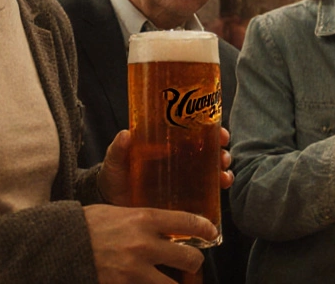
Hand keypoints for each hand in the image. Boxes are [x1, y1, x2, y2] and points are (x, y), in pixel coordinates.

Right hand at [83, 204, 215, 282]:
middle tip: (191, 263)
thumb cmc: (87, 226)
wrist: (58, 246)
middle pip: (189, 259)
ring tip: (175, 280)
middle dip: (194, 263)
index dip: (205, 229)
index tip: (211, 233)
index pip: (187, 222)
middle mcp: (144, 245)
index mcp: (144, 219)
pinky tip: (153, 283)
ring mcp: (134, 271)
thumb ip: (143, 220)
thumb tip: (165, 227)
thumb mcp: (118, 212)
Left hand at [99, 130, 233, 203]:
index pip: (196, 132)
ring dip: (223, 172)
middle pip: (210, 151)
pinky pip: (206, 195)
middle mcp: (181, 160)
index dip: (213, 130)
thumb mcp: (116, 159)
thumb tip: (126, 134)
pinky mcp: (184, 200)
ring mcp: (184, 180)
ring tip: (224, 177)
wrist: (110, 202)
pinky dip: (217, 193)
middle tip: (223, 158)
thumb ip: (119, 148)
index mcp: (168, 144)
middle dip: (222, 153)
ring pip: (212, 172)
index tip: (221, 133)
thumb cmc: (115, 175)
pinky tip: (221, 193)